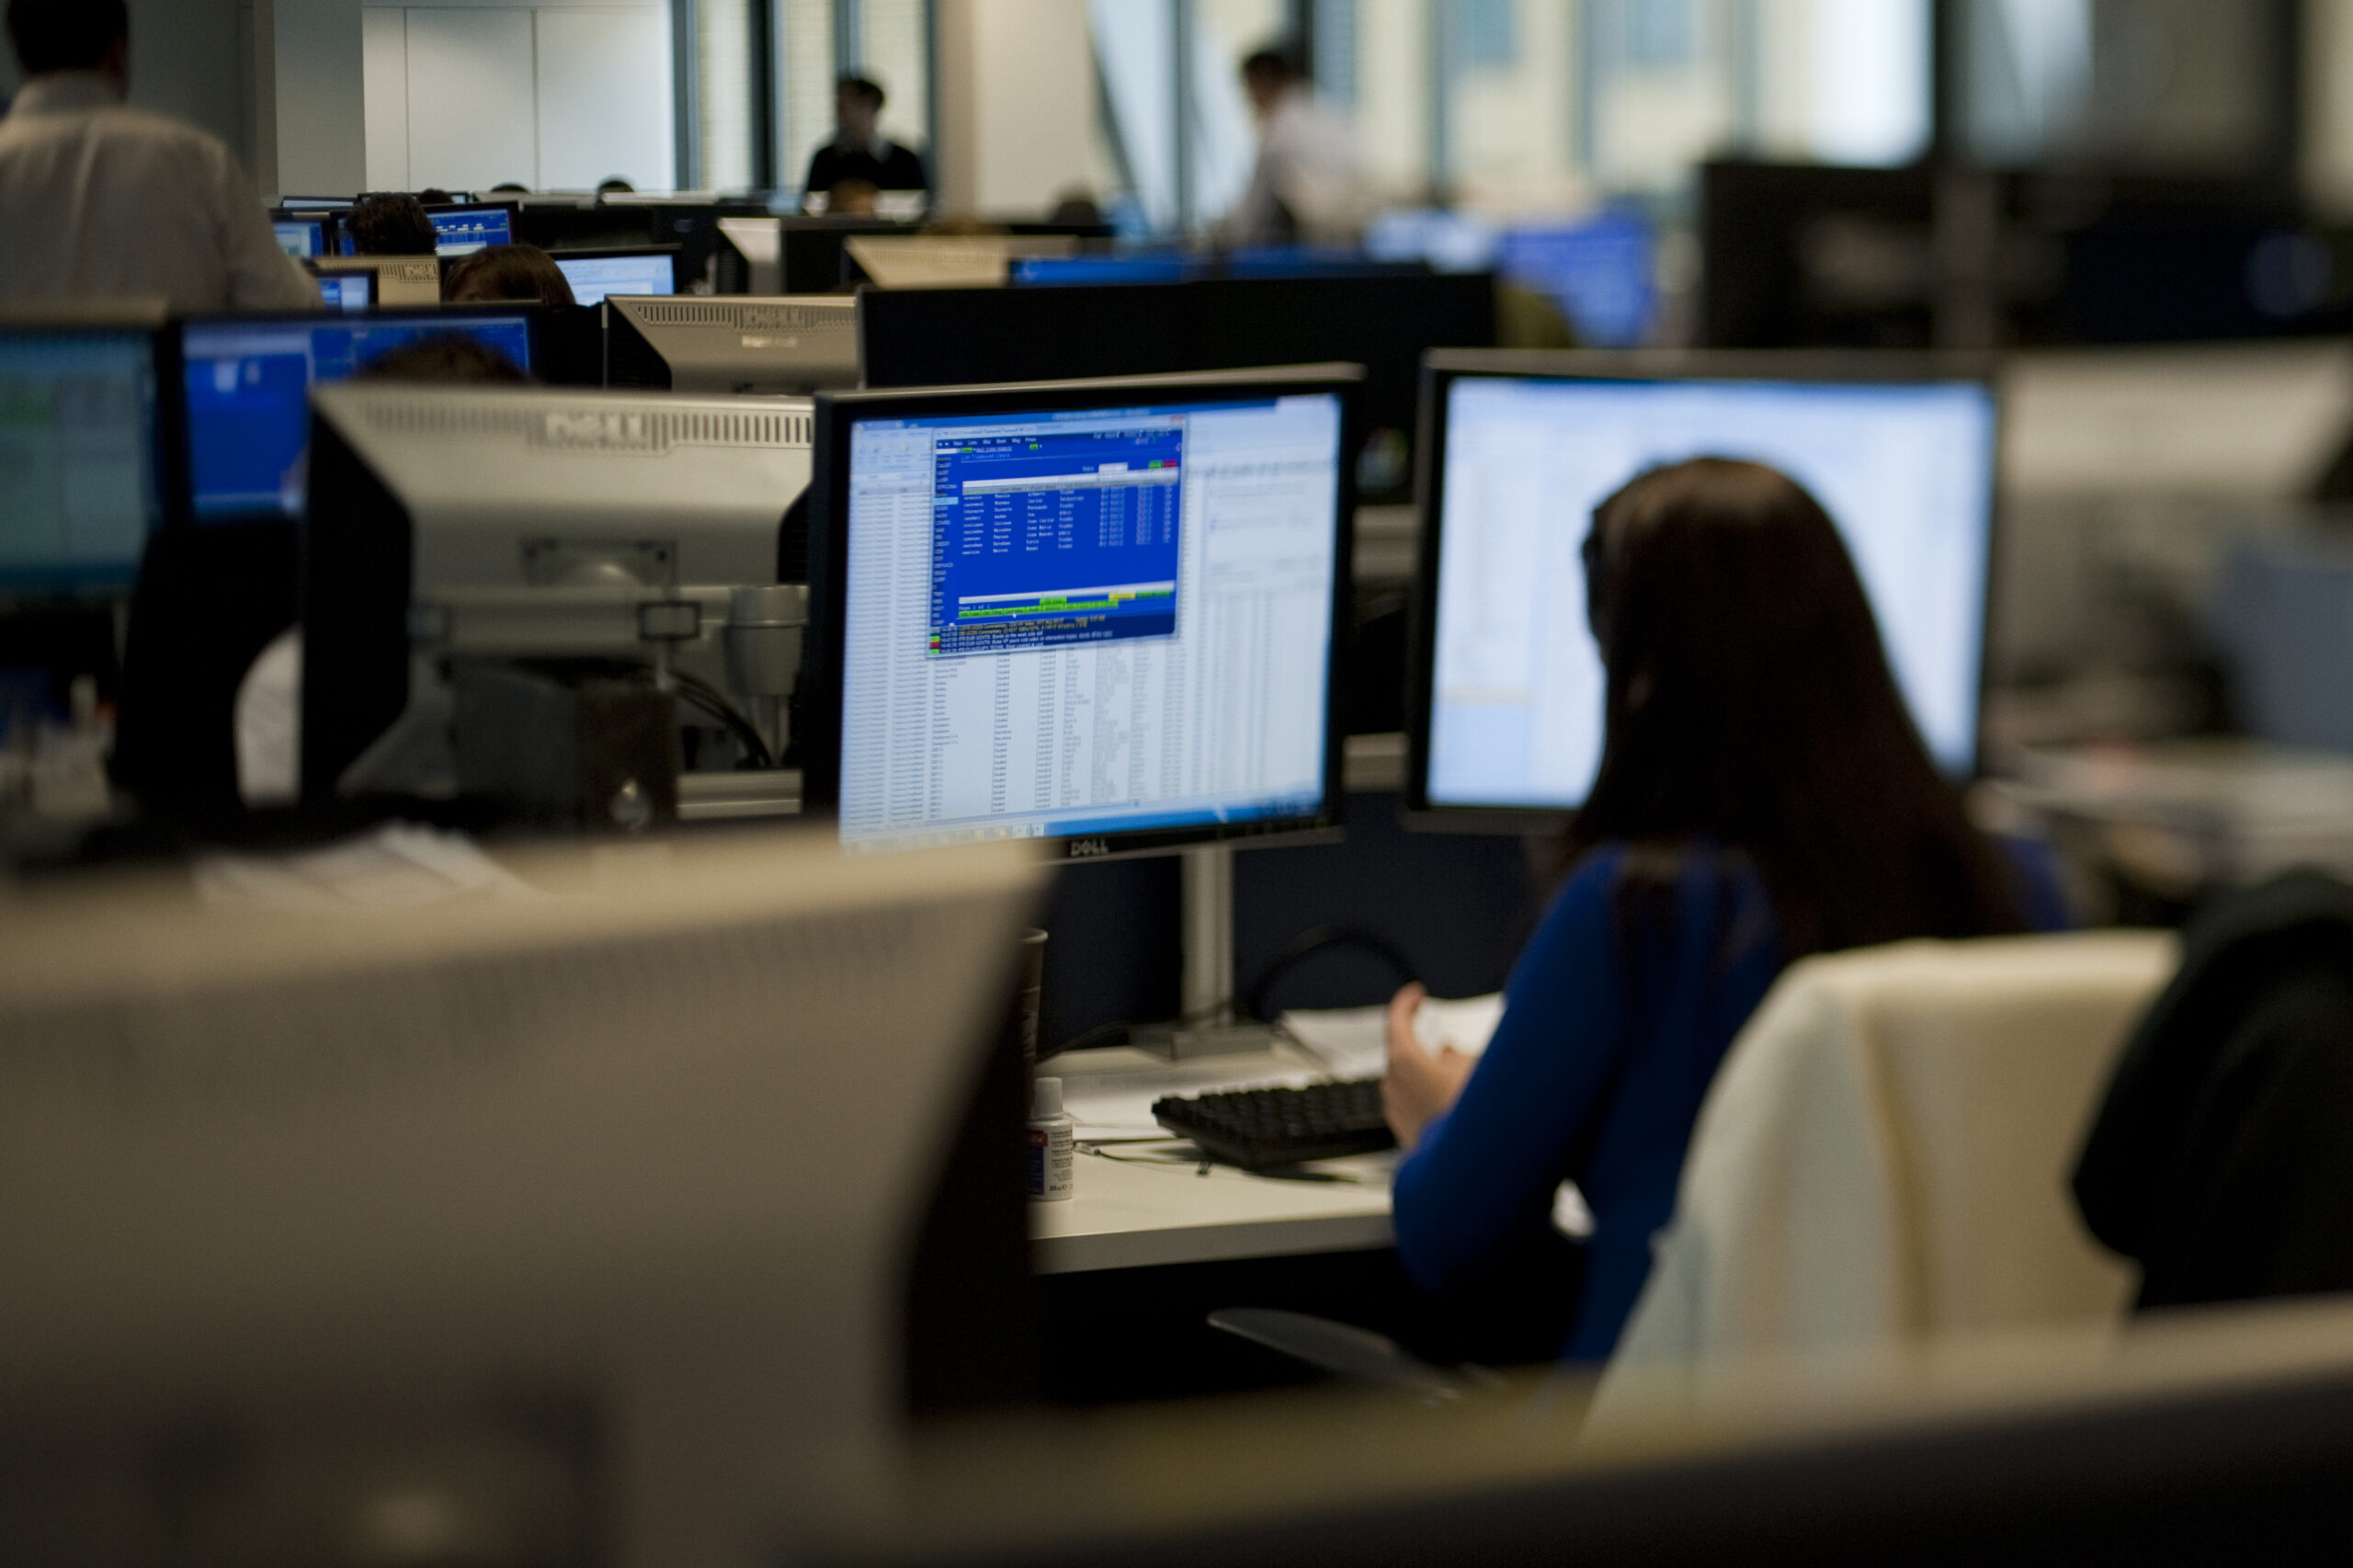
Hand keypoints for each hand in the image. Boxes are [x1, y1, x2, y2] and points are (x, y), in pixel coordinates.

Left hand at [1380, 982, 1475, 1152]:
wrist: (1469, 1161)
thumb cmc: (1470, 1112)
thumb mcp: (1473, 1067)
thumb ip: (1454, 1053)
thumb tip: (1446, 1053)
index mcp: (1405, 1060)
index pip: (1396, 1019)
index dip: (1407, 1001)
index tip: (1417, 994)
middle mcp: (1392, 1082)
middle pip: (1401, 1051)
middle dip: (1420, 1041)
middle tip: (1439, 1036)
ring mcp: (1394, 1106)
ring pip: (1406, 1078)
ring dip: (1424, 1071)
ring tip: (1454, 1076)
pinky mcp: (1402, 1127)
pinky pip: (1410, 1101)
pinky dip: (1424, 1093)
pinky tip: (1447, 1100)